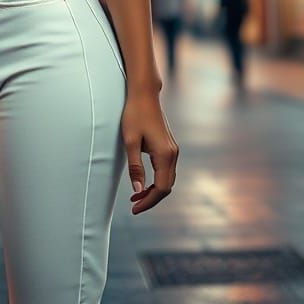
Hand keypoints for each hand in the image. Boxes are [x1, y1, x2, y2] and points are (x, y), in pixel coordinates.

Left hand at [122, 92, 178, 214]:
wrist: (144, 94)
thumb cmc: (134, 115)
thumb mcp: (130, 142)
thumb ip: (135, 168)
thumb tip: (137, 191)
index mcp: (165, 155)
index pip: (161, 188)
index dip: (148, 201)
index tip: (134, 209)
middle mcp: (173, 154)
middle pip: (166, 186)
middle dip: (151, 199)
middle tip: (133, 206)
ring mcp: (173, 150)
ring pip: (167, 179)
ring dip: (153, 190)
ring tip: (135, 197)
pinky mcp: (169, 146)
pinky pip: (166, 170)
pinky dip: (156, 180)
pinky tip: (143, 182)